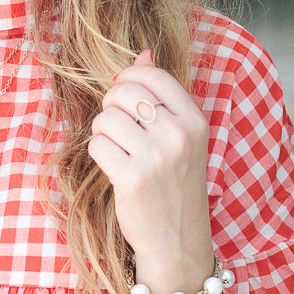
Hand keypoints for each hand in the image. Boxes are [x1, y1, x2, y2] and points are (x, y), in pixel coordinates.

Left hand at [87, 50, 213, 293]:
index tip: (126, 100)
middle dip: (112, 106)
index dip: (129, 80)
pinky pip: (97, 144)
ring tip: (117, 149)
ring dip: (102, 131)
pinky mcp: (132, 178)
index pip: (152, 75)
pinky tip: (112, 166)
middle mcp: (179, 135)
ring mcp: (156, 157)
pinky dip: (98, 153)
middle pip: (124, 92)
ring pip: (106, 117)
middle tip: (119, 129)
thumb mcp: (181, 137)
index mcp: (195, 120)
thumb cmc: (175, 184)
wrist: (177, 240)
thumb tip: (142, 53)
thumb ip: (162, 96)